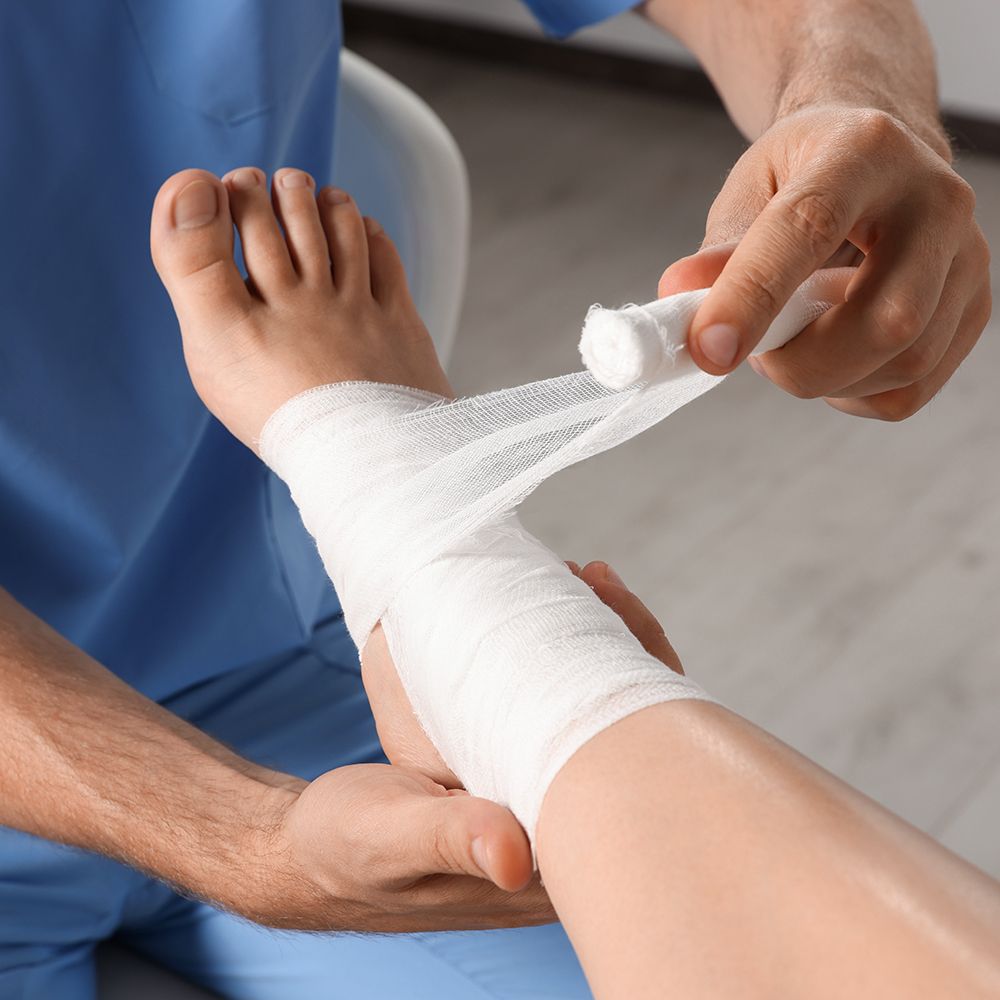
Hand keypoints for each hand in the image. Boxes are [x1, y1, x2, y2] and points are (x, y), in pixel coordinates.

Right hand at [251, 560, 680, 932]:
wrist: (318, 851)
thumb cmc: (346, 850)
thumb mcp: (387, 839)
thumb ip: (447, 842)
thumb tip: (515, 858)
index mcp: (551, 865)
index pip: (626, 771)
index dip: (631, 684)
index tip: (601, 606)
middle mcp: (568, 838)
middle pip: (635, 733)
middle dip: (624, 647)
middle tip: (590, 579)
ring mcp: (551, 804)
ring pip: (606, 716)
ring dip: (598, 645)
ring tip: (580, 581)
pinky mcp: (526, 776)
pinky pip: (566, 711)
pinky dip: (566, 659)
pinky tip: (554, 612)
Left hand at [659, 106, 991, 420]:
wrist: (875, 161)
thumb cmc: (804, 175)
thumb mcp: (751, 191)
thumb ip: (719, 249)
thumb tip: (679, 296)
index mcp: (864, 152)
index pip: (808, 230)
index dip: (754, 297)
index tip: (707, 350)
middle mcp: (934, 200)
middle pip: (885, 320)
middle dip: (801, 363)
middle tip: (756, 350)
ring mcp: (968, 258)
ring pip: (903, 363)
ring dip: (825, 379)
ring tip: (792, 343)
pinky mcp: (974, 308)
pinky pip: (909, 391)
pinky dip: (853, 394)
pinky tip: (830, 359)